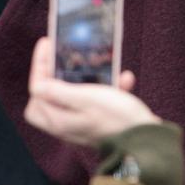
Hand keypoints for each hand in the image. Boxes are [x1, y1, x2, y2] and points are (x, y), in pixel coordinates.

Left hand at [24, 36, 154, 146]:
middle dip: (49, 78)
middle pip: (44, 100)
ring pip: (71, 98)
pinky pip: (96, 103)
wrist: (148, 140)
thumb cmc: (117, 118)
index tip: (48, 44)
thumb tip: (36, 86)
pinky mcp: (98, 125)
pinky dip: (107, 89)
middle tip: (61, 62)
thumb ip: (57, 92)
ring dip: (85, 80)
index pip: (37, 90)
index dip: (39, 65)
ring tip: (99, 66)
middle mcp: (66, 125)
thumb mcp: (86, 98)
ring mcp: (81, 126)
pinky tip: (124, 80)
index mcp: (59, 119)